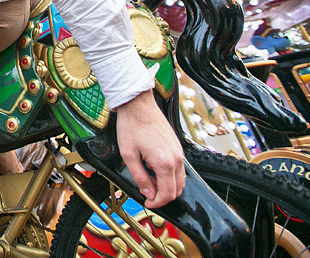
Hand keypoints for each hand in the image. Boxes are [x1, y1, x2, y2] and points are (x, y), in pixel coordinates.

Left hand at [115, 90, 184, 208]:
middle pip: (177, 190)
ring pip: (180, 180)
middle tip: (147, 195)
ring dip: (167, 186)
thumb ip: (139, 177)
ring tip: (149, 182)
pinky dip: (169, 176)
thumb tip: (148, 193)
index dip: (157, 203)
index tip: (147, 203)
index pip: (167, 194)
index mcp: (165, 163)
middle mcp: (176, 159)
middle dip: (162, 197)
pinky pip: (179, 169)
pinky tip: (154, 171)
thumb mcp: (129, 155)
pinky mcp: (177, 147)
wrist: (138, 105)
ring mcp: (179, 152)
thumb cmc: (132, 126)